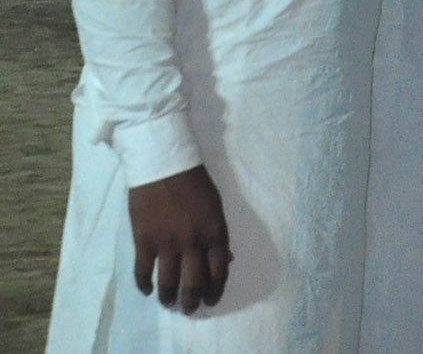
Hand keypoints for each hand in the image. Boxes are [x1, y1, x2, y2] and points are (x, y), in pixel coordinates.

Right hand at [127, 165, 231, 312]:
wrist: (164, 166)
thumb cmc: (194, 183)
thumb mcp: (216, 207)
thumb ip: (218, 234)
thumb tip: (225, 259)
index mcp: (215, 232)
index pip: (219, 270)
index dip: (215, 289)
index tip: (211, 300)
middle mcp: (193, 242)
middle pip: (194, 282)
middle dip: (193, 300)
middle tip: (189, 308)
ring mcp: (167, 243)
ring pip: (168, 282)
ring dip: (169, 297)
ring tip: (169, 303)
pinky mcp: (144, 240)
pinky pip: (143, 271)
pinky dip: (144, 284)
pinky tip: (147, 289)